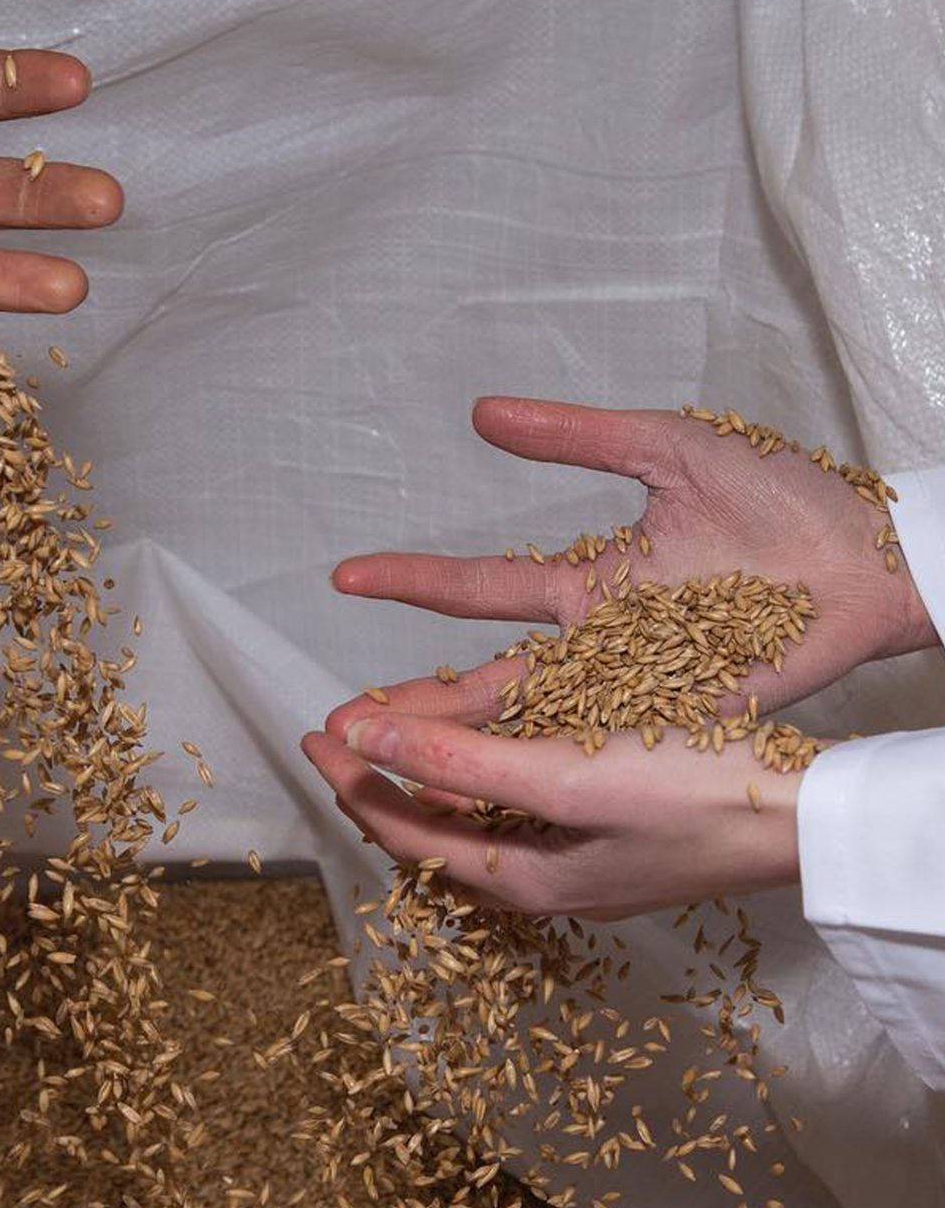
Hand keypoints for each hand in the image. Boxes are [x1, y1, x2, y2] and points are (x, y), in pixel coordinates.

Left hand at [301, 714, 800, 917]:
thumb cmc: (687, 796)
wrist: (802, 818)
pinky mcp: (605, 842)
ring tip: (387, 743)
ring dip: (420, 787)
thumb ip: (455, 758)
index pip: (402, 831)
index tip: (312, 732)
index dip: (351, 780)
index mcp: (519, 880)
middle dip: (374, 788)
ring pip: (466, 832)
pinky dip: (472, 787)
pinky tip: (474, 756)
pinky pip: (509, 821)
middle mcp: (538, 885)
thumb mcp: (558, 776)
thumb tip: (359, 734)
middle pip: (427, 840)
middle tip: (334, 739)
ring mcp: (573, 868)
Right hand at [325, 397, 934, 743]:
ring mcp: (633, 690)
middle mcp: (595, 644)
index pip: (479, 587)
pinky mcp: (678, 722)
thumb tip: (481, 413)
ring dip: (461, 746)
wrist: (870, 555)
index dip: (410, 582)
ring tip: (389, 763)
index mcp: (588, 581)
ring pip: (530, 728)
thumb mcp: (666, 449)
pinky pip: (598, 752)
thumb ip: (576, 434)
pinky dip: (542, 773)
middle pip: (485, 680)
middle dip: (411, 700)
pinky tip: (491, 794)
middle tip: (337, 720)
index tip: (345, 576)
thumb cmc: (780, 499)